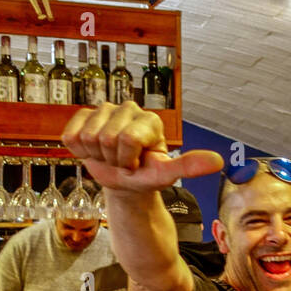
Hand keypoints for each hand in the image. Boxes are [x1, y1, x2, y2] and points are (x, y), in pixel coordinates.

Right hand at [61, 101, 222, 191]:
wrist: (122, 182)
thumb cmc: (145, 176)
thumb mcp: (165, 174)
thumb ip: (189, 166)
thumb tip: (218, 161)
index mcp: (150, 120)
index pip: (127, 138)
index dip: (128, 159)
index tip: (136, 164)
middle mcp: (128, 109)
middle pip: (107, 138)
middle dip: (113, 159)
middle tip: (122, 162)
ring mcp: (104, 110)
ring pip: (88, 136)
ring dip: (97, 155)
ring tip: (110, 157)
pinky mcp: (83, 116)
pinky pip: (71, 135)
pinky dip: (79, 150)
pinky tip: (94, 150)